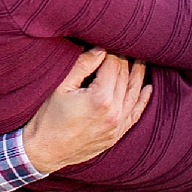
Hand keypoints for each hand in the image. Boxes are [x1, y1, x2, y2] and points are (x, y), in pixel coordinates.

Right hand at [20, 48, 151, 174]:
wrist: (44, 150)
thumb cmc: (48, 117)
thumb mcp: (61, 86)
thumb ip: (83, 65)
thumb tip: (101, 49)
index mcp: (101, 98)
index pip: (113, 66)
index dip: (112, 51)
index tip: (109, 41)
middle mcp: (114, 113)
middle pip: (125, 78)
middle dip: (125, 60)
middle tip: (124, 46)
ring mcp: (117, 126)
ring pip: (134, 94)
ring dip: (138, 76)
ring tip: (141, 60)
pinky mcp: (116, 136)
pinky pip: (135, 115)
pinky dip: (142, 100)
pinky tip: (148, 89)